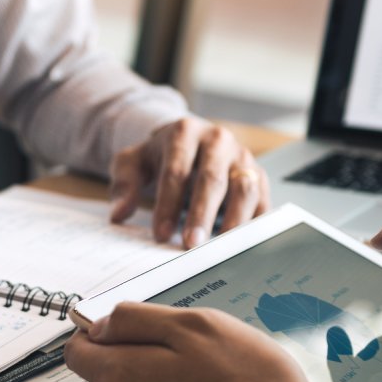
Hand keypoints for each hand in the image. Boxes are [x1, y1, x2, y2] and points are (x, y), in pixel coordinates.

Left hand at [110, 118, 269, 248]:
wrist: (189, 142)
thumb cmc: (161, 156)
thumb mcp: (133, 163)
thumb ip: (123, 185)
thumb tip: (119, 214)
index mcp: (184, 132)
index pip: (176, 170)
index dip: (168, 204)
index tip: (161, 234)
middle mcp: (218, 140)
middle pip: (212, 179)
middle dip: (201, 215)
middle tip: (190, 245)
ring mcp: (242, 157)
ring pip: (244, 187)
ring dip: (233, 221)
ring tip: (220, 248)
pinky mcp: (259, 175)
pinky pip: (262, 200)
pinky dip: (254, 223)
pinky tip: (241, 245)